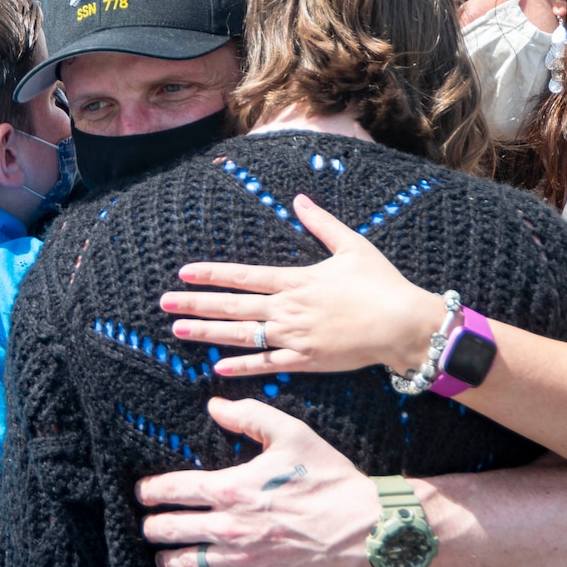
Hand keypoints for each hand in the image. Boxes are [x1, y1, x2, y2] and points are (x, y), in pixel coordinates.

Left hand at [136, 397, 379, 566]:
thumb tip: (214, 405)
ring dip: (170, 562)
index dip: (151, 490)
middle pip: (173, 529)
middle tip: (148, 525)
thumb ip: (249, 416)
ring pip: (191, 564)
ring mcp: (245, 558)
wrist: (363, 523)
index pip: (175, 489)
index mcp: (232, 488)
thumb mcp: (290, 433)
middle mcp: (230, 526)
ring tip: (162, 558)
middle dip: (154, 527)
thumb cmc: (327, 475)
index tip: (142, 491)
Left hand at [160, 193, 442, 376]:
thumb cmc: (380, 283)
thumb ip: (321, 223)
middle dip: (196, 304)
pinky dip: (242, 365)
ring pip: (241, 335)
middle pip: (232, 306)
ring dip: (208, 333)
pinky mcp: (305, 360)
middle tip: (165, 304)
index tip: (184, 273)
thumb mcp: (352, 245)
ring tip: (179, 331)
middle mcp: (287, 309)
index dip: (210, 274)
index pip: (242, 276)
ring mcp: (293, 337)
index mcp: (295, 280)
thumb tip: (299, 199)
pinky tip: (217, 367)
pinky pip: (266, 365)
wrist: (402, 324)